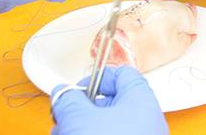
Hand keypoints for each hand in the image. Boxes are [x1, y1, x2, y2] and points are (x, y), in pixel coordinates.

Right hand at [51, 66, 167, 134]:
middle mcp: (144, 119)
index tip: (73, 93)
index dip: (94, 80)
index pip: (121, 75)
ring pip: (104, 128)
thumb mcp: (80, 119)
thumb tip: (62, 93)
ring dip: (79, 131)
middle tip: (61, 124)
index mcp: (140, 99)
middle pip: (108, 106)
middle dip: (78, 114)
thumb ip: (68, 101)